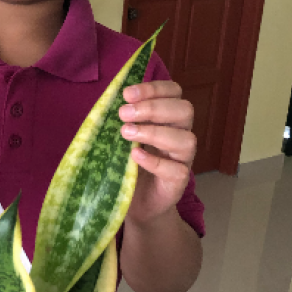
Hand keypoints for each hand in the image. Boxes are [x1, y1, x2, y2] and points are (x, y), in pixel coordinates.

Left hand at [118, 81, 195, 225]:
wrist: (136, 203)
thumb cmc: (128, 164)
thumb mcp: (122, 138)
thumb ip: (122, 120)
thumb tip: (106, 101)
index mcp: (168, 118)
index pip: (174, 93)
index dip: (154, 88)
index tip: (127, 94)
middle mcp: (180, 134)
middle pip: (184, 111)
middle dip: (153, 108)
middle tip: (123, 113)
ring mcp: (182, 159)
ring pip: (186, 139)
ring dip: (154, 132)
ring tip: (126, 133)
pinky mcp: (178, 183)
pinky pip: (176, 170)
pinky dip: (154, 161)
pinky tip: (134, 156)